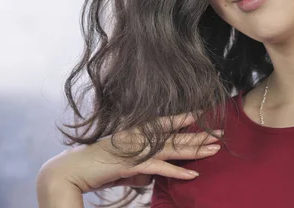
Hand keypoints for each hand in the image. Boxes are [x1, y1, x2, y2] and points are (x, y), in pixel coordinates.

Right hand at [37, 113, 221, 193]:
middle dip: (200, 135)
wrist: (70, 171)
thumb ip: (139, 171)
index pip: (167, 123)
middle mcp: (140, 137)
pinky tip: (194, 174)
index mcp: (138, 132)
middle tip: (222, 133)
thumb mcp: (123, 168)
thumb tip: (148, 180)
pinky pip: (160, 169)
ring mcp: (137, 150)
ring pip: (173, 148)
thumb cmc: (96, 167)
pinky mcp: (133, 165)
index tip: (205, 114)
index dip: (186, 118)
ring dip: (196, 149)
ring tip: (216, 149)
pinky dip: (178, 172)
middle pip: (176, 136)